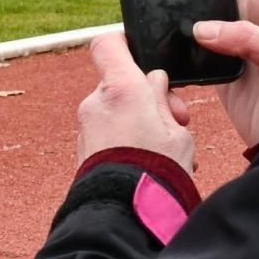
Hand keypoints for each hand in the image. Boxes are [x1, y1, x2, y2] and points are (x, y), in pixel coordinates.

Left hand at [76, 33, 195, 175]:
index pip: (107, 44)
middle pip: (120, 83)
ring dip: (140, 122)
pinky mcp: (82, 149)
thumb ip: (162, 100)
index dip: (124, 43)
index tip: (142, 56)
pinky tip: (151, 162)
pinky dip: (128, 140)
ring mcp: (85, 127)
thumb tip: (154, 80)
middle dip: (148, 98)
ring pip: (116, 111)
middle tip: (176, 120)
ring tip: (168, 150)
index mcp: (120, 88)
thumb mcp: (176, 131)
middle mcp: (95, 103)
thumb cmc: (157, 170)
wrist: (126, 215)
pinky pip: (109, 134)